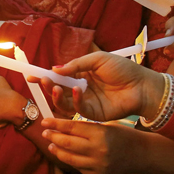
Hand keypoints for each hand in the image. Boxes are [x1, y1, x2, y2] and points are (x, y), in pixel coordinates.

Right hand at [38, 52, 162, 121]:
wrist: (142, 86)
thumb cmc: (123, 70)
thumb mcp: (98, 60)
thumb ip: (76, 64)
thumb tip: (55, 68)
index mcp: (82, 75)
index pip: (59, 76)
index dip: (45, 76)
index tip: (31, 75)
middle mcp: (81, 89)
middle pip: (58, 90)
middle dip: (47, 85)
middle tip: (42, 80)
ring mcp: (86, 102)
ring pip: (63, 103)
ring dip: (56, 95)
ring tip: (55, 87)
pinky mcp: (93, 113)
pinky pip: (77, 109)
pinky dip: (75, 99)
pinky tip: (78, 90)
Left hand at [41, 119, 137, 173]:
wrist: (140, 154)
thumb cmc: (121, 134)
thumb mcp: (104, 125)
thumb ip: (84, 128)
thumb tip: (59, 127)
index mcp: (101, 133)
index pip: (72, 127)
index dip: (56, 124)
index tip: (44, 122)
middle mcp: (99, 150)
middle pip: (68, 144)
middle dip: (53, 137)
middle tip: (44, 133)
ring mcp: (98, 165)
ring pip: (70, 158)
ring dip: (57, 151)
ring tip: (51, 145)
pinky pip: (78, 167)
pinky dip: (70, 160)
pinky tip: (65, 154)